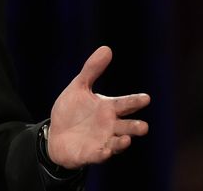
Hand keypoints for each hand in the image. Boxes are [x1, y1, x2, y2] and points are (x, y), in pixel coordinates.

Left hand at [47, 45, 149, 168]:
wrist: (56, 134)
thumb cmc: (72, 110)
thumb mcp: (78, 87)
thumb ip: (92, 70)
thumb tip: (106, 48)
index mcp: (108, 108)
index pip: (125, 104)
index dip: (135, 101)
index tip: (146, 98)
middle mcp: (110, 126)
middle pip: (127, 126)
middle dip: (135, 127)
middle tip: (143, 126)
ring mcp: (103, 140)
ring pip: (117, 143)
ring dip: (122, 142)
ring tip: (126, 139)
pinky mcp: (92, 153)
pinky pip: (100, 155)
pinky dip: (103, 153)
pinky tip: (105, 150)